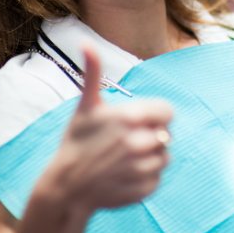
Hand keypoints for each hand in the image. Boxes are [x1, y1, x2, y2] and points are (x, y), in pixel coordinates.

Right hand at [44, 45, 172, 212]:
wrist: (65, 187)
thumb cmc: (77, 141)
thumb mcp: (86, 105)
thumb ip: (93, 72)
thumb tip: (85, 42)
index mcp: (128, 117)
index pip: (167, 112)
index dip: (157, 115)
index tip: (141, 120)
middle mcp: (137, 143)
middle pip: (167, 134)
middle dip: (152, 135)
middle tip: (129, 139)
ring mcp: (140, 169)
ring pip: (165, 157)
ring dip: (152, 156)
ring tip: (127, 157)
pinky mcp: (142, 190)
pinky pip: (158, 179)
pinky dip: (147, 177)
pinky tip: (126, 174)